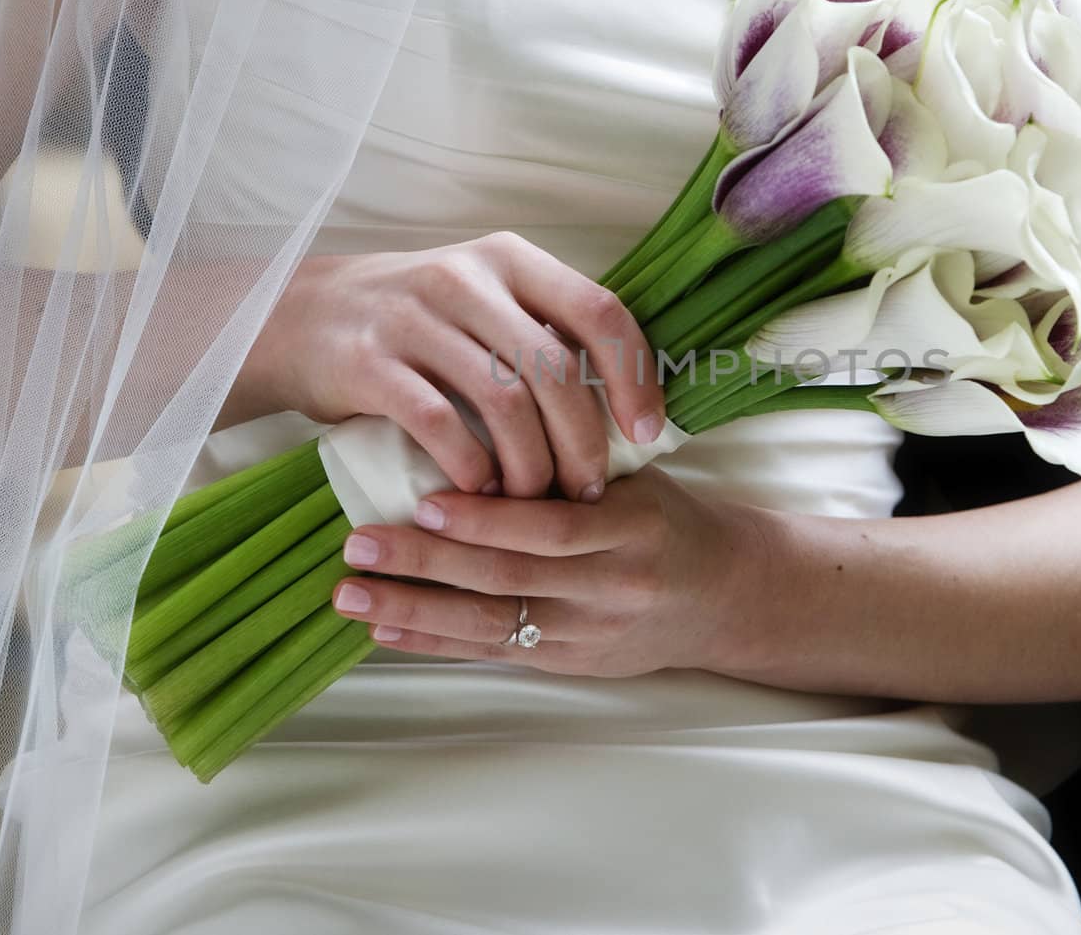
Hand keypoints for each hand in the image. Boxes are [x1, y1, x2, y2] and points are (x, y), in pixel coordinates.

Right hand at [228, 233, 664, 500]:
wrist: (299, 316)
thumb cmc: (417, 323)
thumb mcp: (485, 302)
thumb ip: (545, 333)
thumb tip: (627, 405)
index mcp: (512, 260)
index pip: (600, 312)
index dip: (635, 377)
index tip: (647, 435)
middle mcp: (467, 278)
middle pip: (555, 368)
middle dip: (583, 440)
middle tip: (589, 489)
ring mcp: (415, 316)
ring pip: (504, 401)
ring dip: (532, 464)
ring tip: (539, 502)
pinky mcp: (370, 361)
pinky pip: (440, 424)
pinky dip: (472, 469)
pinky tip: (482, 496)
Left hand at [329, 466, 763, 675]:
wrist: (728, 596)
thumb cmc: (669, 521)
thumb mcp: (636, 480)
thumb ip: (570, 463)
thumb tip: (477, 417)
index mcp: (631, 529)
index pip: (551, 528)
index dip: (485, 521)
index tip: (424, 502)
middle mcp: (611, 588)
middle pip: (508, 579)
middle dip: (427, 564)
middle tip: (358, 543)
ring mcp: (589, 633)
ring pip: (493, 623)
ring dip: (415, 609)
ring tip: (352, 593)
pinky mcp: (572, 664)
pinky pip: (496, 652)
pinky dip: (436, 641)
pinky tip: (385, 628)